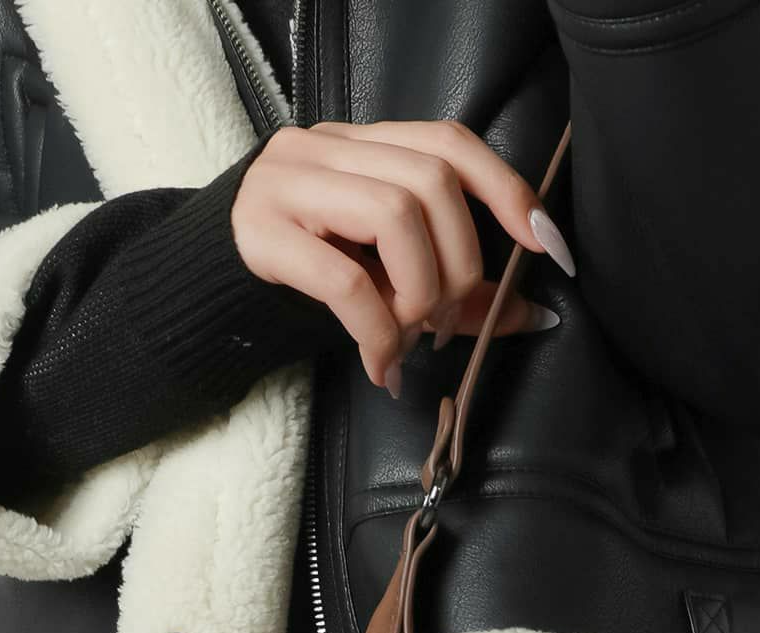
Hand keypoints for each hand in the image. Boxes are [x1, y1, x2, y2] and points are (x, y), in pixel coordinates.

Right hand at [230, 118, 575, 393]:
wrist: (214, 296)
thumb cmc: (312, 282)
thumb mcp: (390, 275)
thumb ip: (459, 287)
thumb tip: (535, 315)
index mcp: (363, 146)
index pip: (448, 142)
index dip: (507, 190)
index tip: (545, 247)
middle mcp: (325, 148)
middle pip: (431, 183)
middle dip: (458, 264)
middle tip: (444, 321)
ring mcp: (288, 183)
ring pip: (394, 216)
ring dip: (418, 295)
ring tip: (405, 338)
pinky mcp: (259, 234)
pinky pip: (346, 281)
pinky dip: (378, 332)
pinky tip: (381, 364)